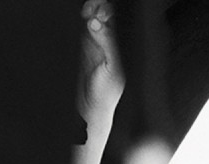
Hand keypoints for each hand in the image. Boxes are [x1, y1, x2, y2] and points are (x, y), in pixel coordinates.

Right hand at [79, 0, 123, 128]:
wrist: (91, 108)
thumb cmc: (107, 93)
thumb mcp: (112, 67)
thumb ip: (107, 42)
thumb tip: (95, 22)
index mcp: (124, 45)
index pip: (120, 19)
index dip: (110, 11)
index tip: (101, 14)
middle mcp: (113, 41)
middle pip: (108, 13)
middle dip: (99, 7)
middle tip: (92, 12)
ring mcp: (100, 41)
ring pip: (96, 16)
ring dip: (91, 10)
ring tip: (86, 15)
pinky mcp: (87, 45)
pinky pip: (86, 25)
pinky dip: (84, 19)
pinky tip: (84, 21)